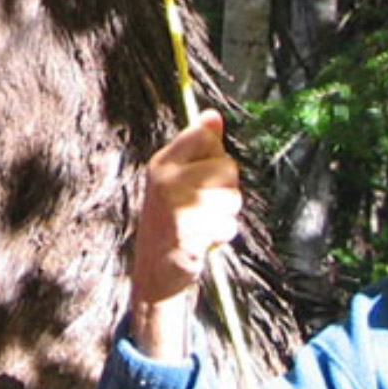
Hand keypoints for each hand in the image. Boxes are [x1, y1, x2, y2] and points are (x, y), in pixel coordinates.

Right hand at [127, 112, 243, 358]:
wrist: (154, 273)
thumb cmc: (171, 222)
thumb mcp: (176, 180)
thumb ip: (197, 148)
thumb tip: (213, 115)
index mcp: (162, 163)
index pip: (203, 135)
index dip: (214, 154)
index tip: (202, 175)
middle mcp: (166, 179)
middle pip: (227, 166)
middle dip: (225, 190)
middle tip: (203, 207)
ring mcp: (177, 204)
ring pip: (233, 197)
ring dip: (226, 216)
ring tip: (204, 225)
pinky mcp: (190, 230)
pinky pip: (229, 224)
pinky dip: (223, 235)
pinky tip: (204, 241)